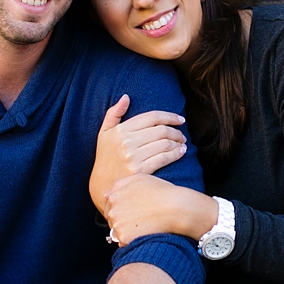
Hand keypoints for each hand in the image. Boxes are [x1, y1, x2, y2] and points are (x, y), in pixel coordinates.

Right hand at [89, 94, 188, 210]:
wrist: (102, 185)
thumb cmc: (105, 157)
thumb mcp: (104, 133)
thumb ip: (113, 113)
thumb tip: (126, 97)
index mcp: (121, 130)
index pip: (152, 117)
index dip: (170, 116)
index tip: (180, 119)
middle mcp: (127, 142)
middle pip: (161, 130)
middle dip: (176, 131)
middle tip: (182, 135)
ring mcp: (133, 157)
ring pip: (165, 144)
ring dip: (178, 143)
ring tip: (182, 144)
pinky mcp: (140, 171)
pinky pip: (164, 158)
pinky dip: (175, 154)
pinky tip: (180, 152)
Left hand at [103, 174, 216, 245]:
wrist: (177, 208)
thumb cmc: (162, 192)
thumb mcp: (140, 178)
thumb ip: (120, 184)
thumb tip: (106, 196)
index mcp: (114, 196)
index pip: (110, 207)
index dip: (124, 209)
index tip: (137, 211)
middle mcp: (112, 211)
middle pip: (112, 220)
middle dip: (124, 220)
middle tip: (142, 219)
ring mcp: (117, 225)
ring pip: (116, 232)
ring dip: (127, 231)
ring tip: (145, 226)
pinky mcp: (124, 238)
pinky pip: (123, 243)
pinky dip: (132, 241)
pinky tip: (145, 233)